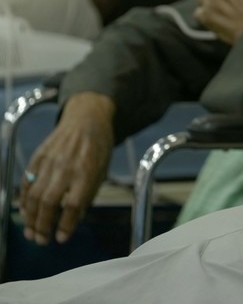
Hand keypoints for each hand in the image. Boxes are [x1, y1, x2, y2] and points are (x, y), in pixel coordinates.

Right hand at [20, 93, 115, 244]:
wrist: (87, 119)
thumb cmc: (98, 148)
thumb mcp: (102, 171)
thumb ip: (88, 194)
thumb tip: (73, 221)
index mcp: (87, 172)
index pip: (73, 205)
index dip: (66, 225)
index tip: (62, 239)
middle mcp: (66, 167)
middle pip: (48, 202)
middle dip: (43, 226)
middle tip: (42, 240)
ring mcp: (49, 161)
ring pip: (33, 195)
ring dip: (30, 217)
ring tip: (31, 232)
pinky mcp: (38, 157)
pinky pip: (27, 182)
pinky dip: (24, 200)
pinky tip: (26, 213)